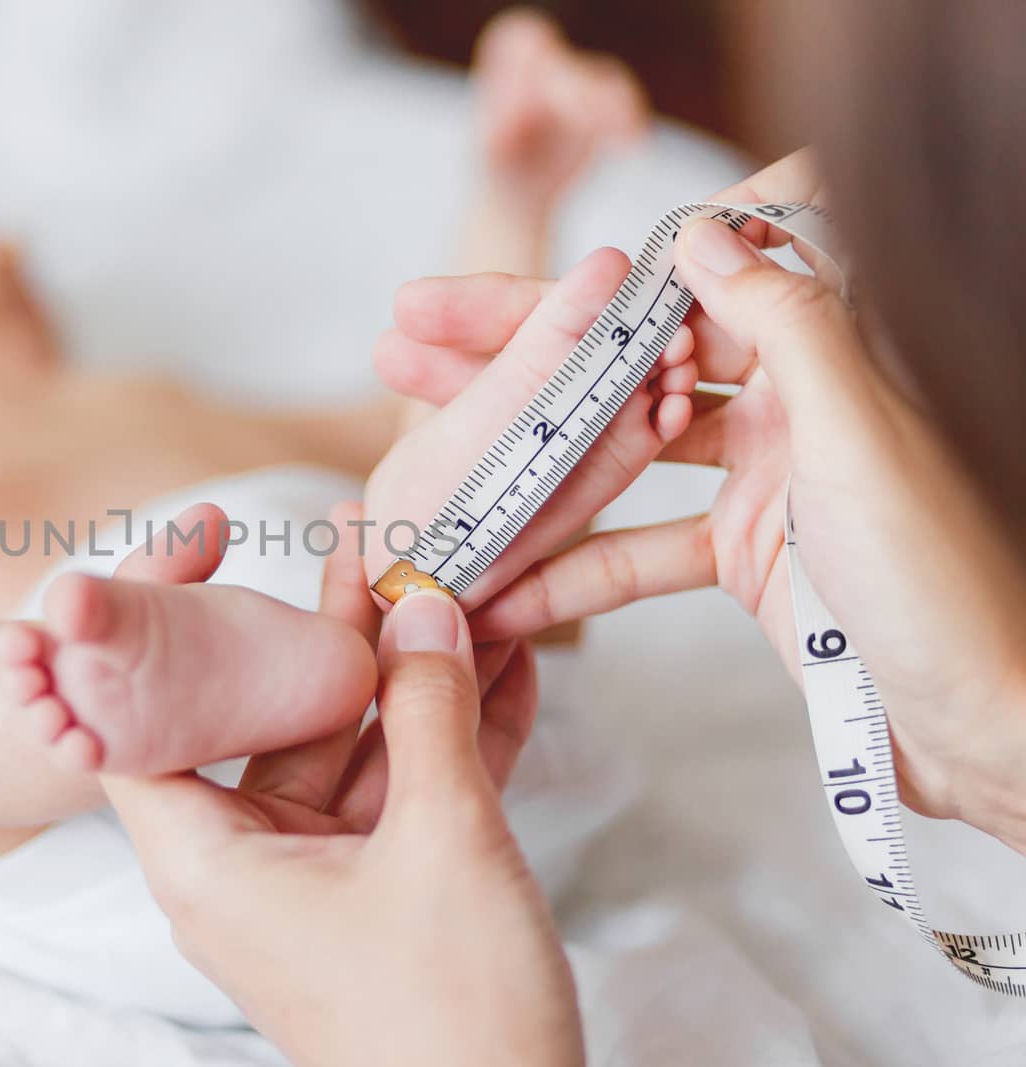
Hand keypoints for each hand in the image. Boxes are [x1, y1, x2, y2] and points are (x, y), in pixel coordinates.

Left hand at [101, 507, 581, 1066]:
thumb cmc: (449, 1019)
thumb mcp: (443, 843)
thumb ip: (430, 714)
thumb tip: (425, 607)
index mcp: (209, 860)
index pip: (140, 726)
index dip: (156, 641)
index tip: (195, 563)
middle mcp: (247, 867)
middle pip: (269, 721)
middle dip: (334, 635)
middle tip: (373, 545)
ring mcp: (317, 883)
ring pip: (351, 753)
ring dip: (410, 680)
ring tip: (454, 583)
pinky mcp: (380, 900)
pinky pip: (402, 798)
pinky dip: (449, 740)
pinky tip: (503, 670)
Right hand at [429, 151, 1025, 848]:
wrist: (986, 724)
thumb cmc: (950, 583)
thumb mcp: (860, 436)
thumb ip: (786, 326)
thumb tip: (703, 234)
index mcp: (828, 351)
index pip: (686, 280)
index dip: (582, 280)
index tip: (486, 286)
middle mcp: (790, 400)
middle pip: (628, 359)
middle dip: (517, 356)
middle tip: (414, 339)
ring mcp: (761, 477)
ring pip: (617, 453)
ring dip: (526, 460)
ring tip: (427, 451)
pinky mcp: (742, 555)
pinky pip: (639, 550)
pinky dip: (572, 572)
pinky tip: (498, 585)